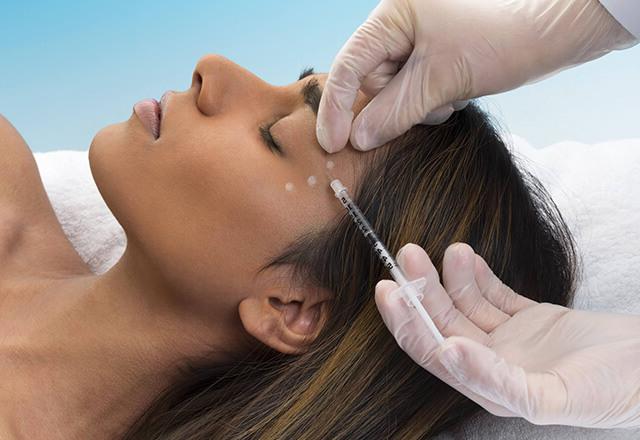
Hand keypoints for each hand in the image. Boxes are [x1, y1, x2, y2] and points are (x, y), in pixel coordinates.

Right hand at [317, 0, 636, 152]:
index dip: (337, 109)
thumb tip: (357, 140)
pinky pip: (415, 92)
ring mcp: (417, 42)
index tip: (333, 144)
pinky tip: (458, 94)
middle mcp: (399, 26)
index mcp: (392, 16)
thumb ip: (393, 112)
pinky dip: (432, 103)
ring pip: (395, 93)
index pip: (349, 66)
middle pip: (372, 82)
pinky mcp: (434, 57)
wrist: (551, 32)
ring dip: (419, 107)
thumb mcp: (441, 81)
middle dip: (395, 105)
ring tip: (453, 96)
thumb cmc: (499, 41)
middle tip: (430, 107)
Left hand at [375, 242, 639, 427]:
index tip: (389, 290)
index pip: (433, 353)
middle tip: (406, 256)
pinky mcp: (531, 318)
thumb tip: (447, 354)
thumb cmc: (614, 391)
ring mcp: (512, 339)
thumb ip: (496, 381)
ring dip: (450, 277)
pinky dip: (477, 275)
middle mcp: (494, 363)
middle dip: (422, 291)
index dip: (406, 323)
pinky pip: (494, 293)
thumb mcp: (553, 397)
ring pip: (465, 305)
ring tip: (444, 249)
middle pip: (443, 324)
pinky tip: (464, 256)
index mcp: (491, 388)